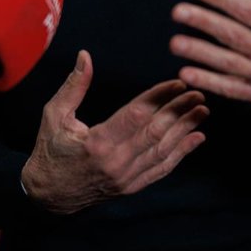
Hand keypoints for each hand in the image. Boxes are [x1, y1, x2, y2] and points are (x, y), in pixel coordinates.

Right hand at [20, 51, 208, 214]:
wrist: (48, 195)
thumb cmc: (50, 149)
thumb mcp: (54, 114)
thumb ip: (74, 86)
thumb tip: (85, 55)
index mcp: (98, 142)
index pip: (137, 114)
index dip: (159, 96)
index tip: (177, 83)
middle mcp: (116, 162)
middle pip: (156, 131)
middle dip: (180, 110)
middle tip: (198, 93)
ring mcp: (126, 178)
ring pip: (163, 150)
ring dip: (186, 129)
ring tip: (203, 110)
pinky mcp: (131, 187)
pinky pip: (162, 169)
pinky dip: (181, 153)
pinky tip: (196, 138)